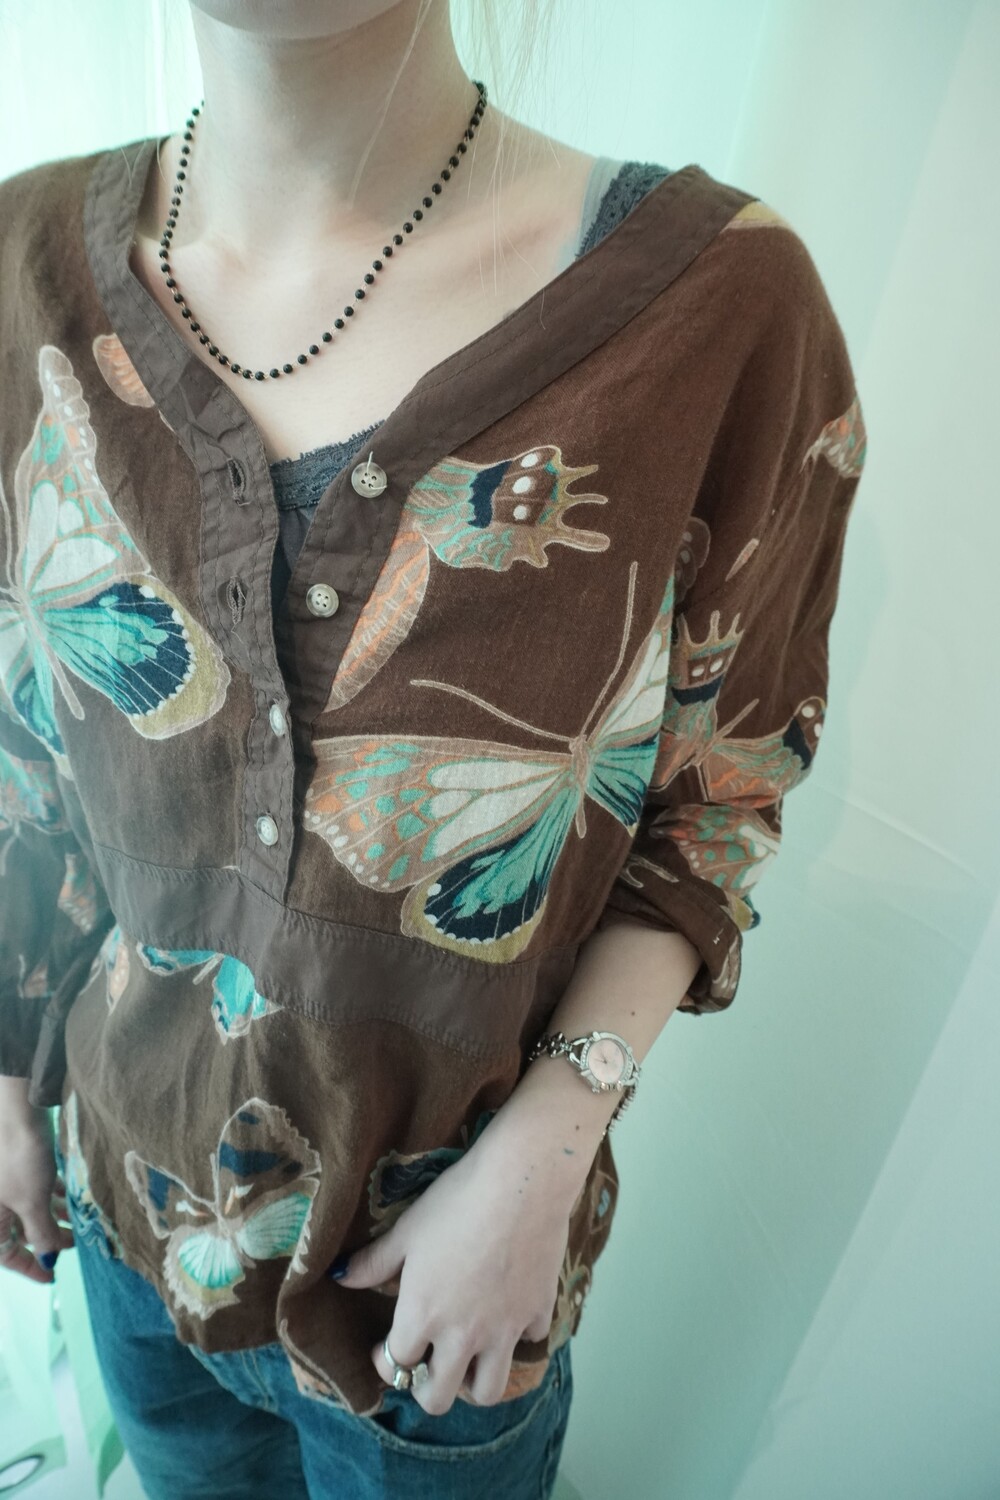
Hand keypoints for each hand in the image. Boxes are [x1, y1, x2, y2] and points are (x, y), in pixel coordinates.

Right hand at [0, 1083, 73, 1282]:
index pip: (6, 1254)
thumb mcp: (32, 1201)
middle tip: (75, 1242)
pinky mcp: (18, 1163)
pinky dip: (52, 1196)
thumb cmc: (20, 1158)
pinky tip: (71, 1195)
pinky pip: (34, 1188)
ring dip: (54, 1216)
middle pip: (19, 1231)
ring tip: (79, 1219)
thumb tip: (48, 1258)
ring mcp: (6, 1183)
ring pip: (30, 1208)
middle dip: (47, 1238)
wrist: (17, 1110)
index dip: (29, 1267)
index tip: (51, 1277)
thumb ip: (40, 1232)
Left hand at [334, 1128, 576, 1415]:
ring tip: (467, 1356)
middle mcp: (462, 1335)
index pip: (396, 1364)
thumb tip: (340, 1277)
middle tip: (425, 1362)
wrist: (522, 1181)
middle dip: (424, 1387)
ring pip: (487, 1392)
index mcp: (423, 1315)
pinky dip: (519, 1336)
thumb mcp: (407, 1229)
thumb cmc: (456, 1201)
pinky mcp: (538, 1313)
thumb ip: (373, 1262)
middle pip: (437, 1398)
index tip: (385, 1345)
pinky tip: (510, 1311)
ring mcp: (504, 1330)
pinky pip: (529, 1343)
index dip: (384, 1358)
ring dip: (472, 1381)